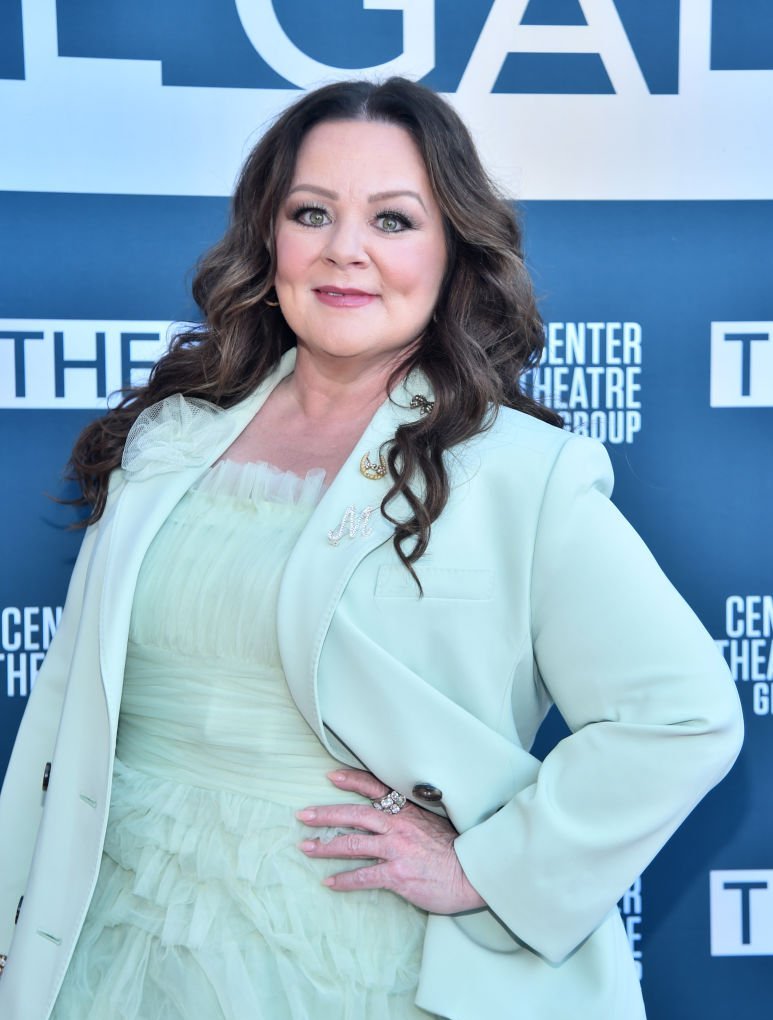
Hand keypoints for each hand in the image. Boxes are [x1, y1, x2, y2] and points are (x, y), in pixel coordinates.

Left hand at [296, 768, 485, 913]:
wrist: (472, 873)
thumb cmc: (455, 850)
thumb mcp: (434, 822)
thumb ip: (411, 817)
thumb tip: (394, 815)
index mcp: (406, 811)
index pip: (374, 789)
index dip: (351, 781)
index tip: (331, 777)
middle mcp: (397, 826)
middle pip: (354, 814)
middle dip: (326, 814)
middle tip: (304, 815)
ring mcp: (395, 850)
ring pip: (352, 843)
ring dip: (326, 846)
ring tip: (307, 848)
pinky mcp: (397, 875)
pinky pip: (363, 876)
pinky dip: (344, 880)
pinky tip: (329, 882)